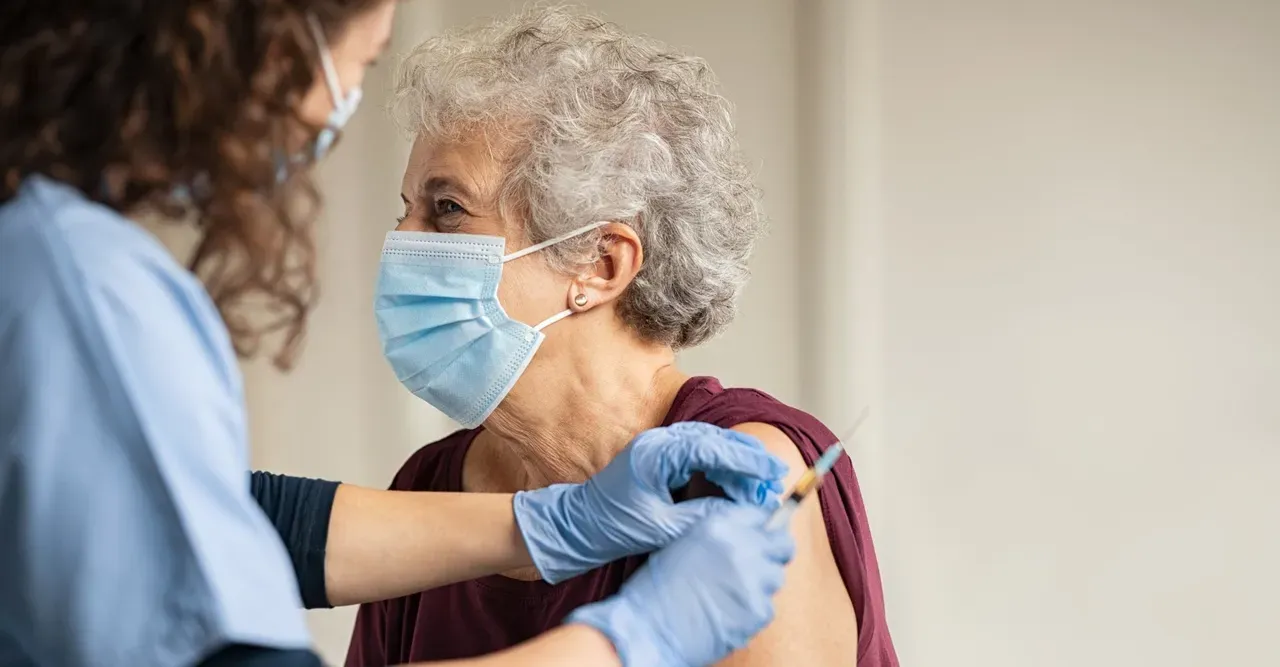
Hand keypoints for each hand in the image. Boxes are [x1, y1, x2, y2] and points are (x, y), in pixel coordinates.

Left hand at [513, 422, 787, 583]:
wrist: (577, 526)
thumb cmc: (611, 527)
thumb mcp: (662, 528)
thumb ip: (702, 517)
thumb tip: (740, 513)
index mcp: (655, 454)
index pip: (711, 448)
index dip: (746, 460)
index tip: (772, 472)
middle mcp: (658, 442)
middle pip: (714, 440)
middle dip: (747, 459)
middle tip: (775, 478)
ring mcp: (658, 447)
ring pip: (709, 445)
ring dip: (736, 462)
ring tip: (762, 483)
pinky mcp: (659, 457)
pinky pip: (698, 454)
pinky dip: (720, 466)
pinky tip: (736, 483)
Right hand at [567, 504, 795, 666]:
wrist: (649, 628)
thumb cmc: (657, 589)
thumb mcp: (684, 544)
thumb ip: (720, 535)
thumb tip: (750, 535)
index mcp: (719, 526)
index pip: (762, 515)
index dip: (763, 528)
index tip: (763, 537)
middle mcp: (741, 547)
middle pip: (783, 544)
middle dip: (775, 553)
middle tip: (759, 565)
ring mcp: (753, 579)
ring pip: (776, 577)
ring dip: (761, 584)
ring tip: (732, 594)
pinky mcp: (758, 610)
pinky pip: (767, 607)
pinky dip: (752, 611)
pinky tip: (728, 613)